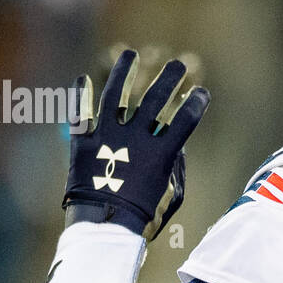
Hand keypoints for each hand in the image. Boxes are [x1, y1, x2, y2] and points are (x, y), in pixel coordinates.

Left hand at [63, 48, 210, 240]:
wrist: (104, 228)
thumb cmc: (143, 217)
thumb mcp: (172, 196)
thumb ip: (176, 168)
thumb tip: (175, 148)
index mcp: (161, 153)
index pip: (185, 120)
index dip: (196, 104)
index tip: (202, 93)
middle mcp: (135, 138)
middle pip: (155, 100)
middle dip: (170, 80)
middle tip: (179, 66)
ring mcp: (107, 137)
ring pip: (116, 94)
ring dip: (124, 72)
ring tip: (130, 54)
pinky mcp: (83, 142)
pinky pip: (81, 113)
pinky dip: (81, 95)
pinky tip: (83, 78)